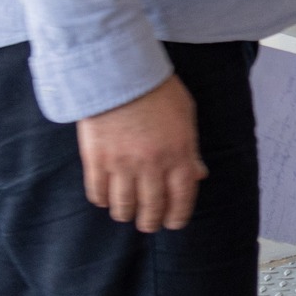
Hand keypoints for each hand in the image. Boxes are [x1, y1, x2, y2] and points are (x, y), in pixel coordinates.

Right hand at [76, 75, 205, 232]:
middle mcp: (152, 163)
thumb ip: (191, 149)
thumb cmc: (157, 90)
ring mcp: (122, 164)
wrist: (119, 71)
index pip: (182, 197)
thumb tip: (198, 175)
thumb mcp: (185, 115)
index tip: (174, 223)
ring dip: (127, 214)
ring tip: (128, 214)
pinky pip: (98, 194)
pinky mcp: (96, 160)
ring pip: (124, 207)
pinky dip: (104, 201)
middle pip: (152, 208)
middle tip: (149, 223)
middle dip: (151, 221)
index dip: (178, 216)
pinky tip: (108, 199)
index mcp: (179, 152)